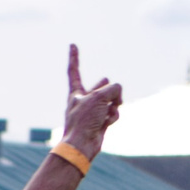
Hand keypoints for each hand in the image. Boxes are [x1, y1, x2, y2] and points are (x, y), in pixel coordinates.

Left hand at [58, 44, 122, 160]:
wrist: (82, 144)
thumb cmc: (84, 120)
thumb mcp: (99, 96)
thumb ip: (112, 88)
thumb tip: (117, 96)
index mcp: (75, 92)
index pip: (74, 71)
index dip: (74, 57)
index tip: (72, 44)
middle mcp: (83, 99)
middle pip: (104, 85)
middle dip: (108, 92)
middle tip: (101, 104)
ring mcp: (94, 109)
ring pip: (113, 99)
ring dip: (113, 106)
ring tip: (103, 116)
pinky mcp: (101, 120)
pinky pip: (115, 112)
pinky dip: (113, 117)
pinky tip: (105, 124)